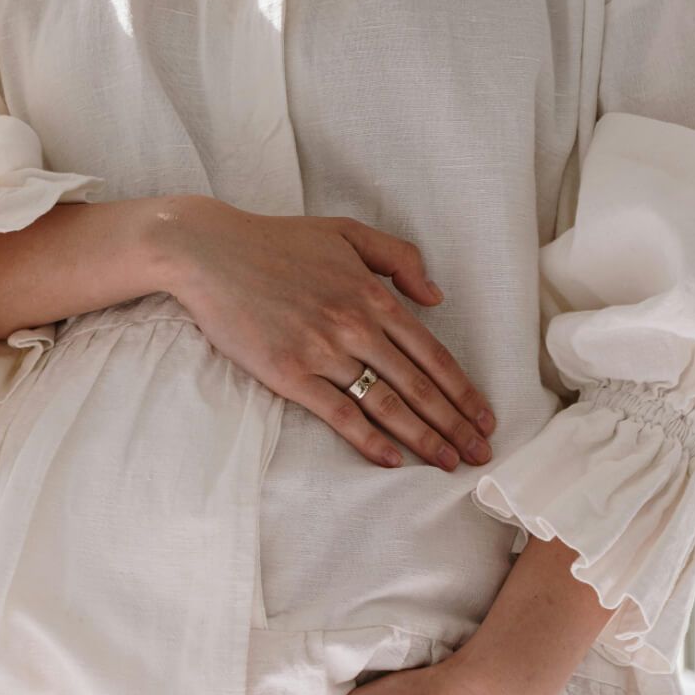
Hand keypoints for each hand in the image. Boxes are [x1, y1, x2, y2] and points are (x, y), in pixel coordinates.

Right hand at [155, 195, 495, 470]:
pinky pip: (338, 414)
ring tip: (448, 463)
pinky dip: (369, 440)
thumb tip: (436, 296)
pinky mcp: (288, 373)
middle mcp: (356, 326)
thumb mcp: (346, 231)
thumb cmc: (276, 241)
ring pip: (386, 404)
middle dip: (455, 424)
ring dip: (423, 438)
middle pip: (419, 386)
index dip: (464, 391)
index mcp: (373, 295)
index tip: (484, 418)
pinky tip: (392, 460)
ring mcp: (322, 351)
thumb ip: (398, 257)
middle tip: (479, 454)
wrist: (210, 252)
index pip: (433, 354)